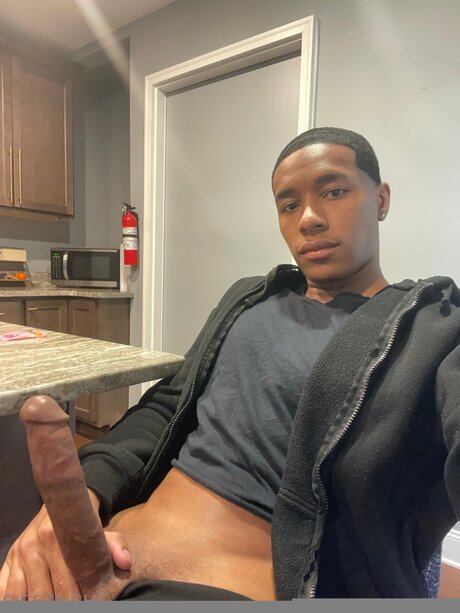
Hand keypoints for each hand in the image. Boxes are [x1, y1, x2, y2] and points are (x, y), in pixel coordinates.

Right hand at [0, 490, 131, 601]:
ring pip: (24, 595)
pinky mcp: (8, 561)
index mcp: (55, 537)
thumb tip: (125, 563)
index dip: (76, 600)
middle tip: (73, 606)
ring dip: (37, 605)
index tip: (86, 603)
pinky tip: (24, 602)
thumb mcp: (100, 532)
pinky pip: (3, 588)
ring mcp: (18, 555)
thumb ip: (114, 546)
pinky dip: (11, 600)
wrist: (60, 504)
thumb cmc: (82, 525)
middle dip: (59, 605)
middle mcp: (33, 546)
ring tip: (53, 606)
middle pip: (44, 594)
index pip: (66, 584)